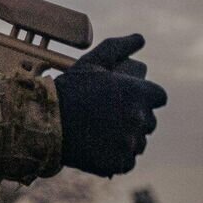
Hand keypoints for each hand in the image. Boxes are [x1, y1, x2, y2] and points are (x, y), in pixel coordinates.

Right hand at [55, 34, 167, 176]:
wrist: (45, 121)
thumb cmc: (69, 88)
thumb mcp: (91, 62)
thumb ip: (118, 47)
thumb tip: (140, 38)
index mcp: (139, 92)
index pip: (158, 97)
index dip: (143, 97)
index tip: (124, 99)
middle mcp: (140, 118)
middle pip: (149, 121)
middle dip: (133, 119)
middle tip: (107, 116)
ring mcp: (130, 143)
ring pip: (138, 143)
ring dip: (126, 139)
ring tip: (100, 132)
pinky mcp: (120, 163)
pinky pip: (126, 161)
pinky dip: (115, 157)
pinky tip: (97, 147)